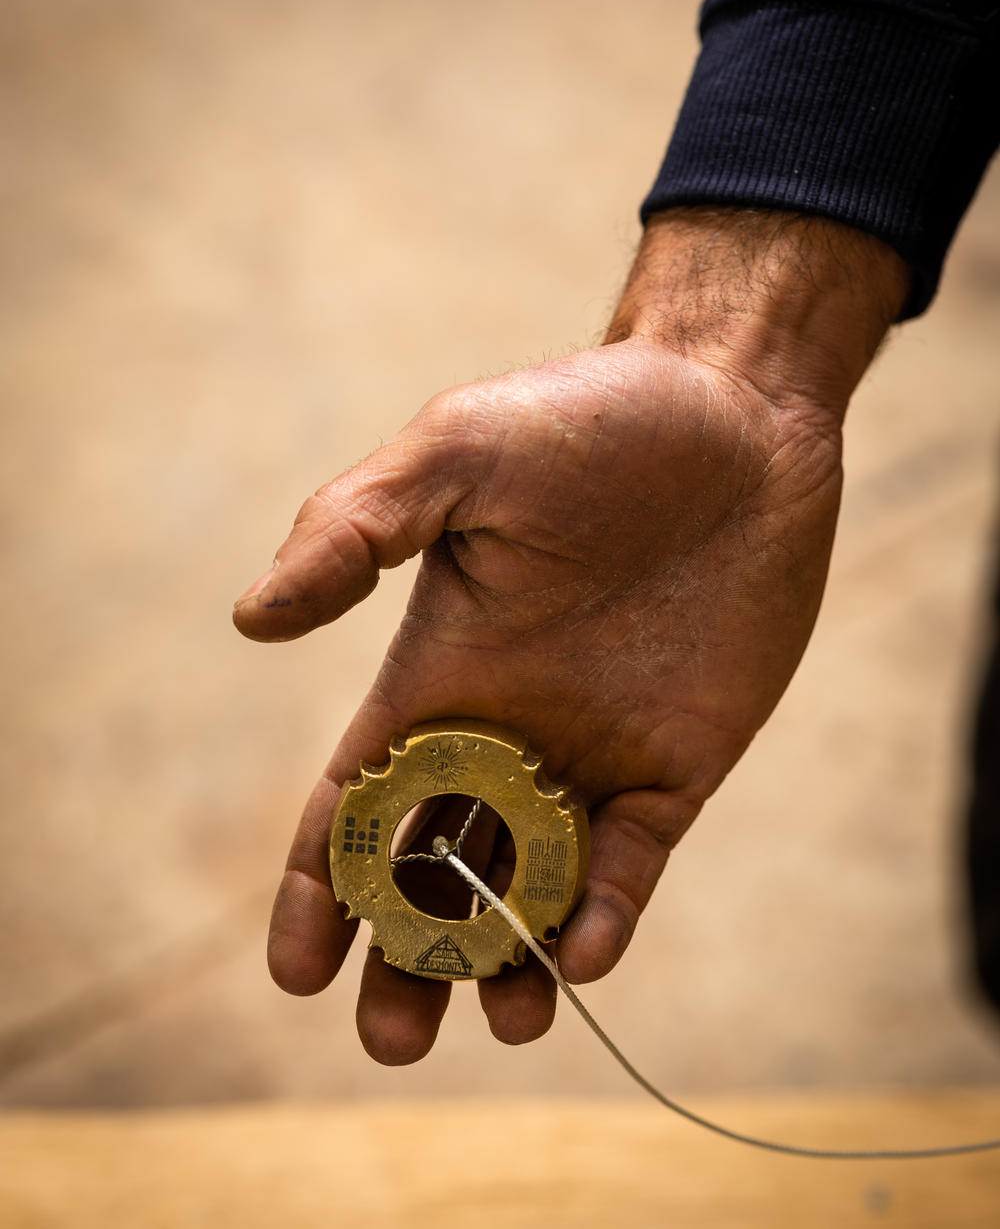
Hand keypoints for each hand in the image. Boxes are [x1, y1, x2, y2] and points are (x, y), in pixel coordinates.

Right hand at [233, 209, 908, 1063]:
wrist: (731, 413)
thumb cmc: (586, 420)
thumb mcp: (456, 453)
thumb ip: (355, 529)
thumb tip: (249, 619)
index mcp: (432, 676)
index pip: (355, 805)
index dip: (318, 889)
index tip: (296, 971)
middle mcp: (500, 729)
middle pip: (431, 873)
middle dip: (405, 959)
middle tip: (393, 1039)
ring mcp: (588, 754)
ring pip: (527, 891)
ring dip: (503, 964)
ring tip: (500, 1020)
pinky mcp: (676, 764)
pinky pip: (628, 864)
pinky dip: (601, 916)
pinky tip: (581, 952)